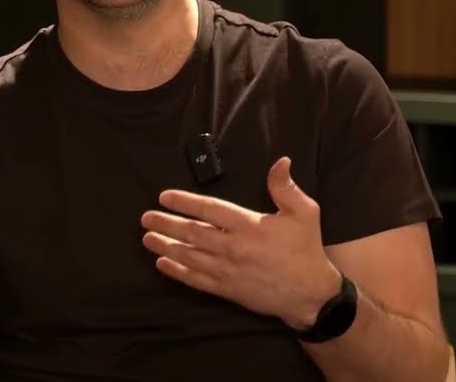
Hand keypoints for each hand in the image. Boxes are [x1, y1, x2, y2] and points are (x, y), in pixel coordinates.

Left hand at [140, 157, 341, 328]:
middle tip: (146, 217)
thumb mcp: (304, 212)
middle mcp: (232, 247)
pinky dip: (176, 272)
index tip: (165, 197)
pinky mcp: (226, 290)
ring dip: (166, 246)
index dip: (184, 202)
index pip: (209, 209)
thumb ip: (285, 187)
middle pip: (192, 232)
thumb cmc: (305, 250)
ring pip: (189, 256)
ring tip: (148, 238)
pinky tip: (163, 264)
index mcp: (248, 225)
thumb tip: (280, 161)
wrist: (309, 294)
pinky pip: (195, 280)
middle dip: (166, 224)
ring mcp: (227, 270)